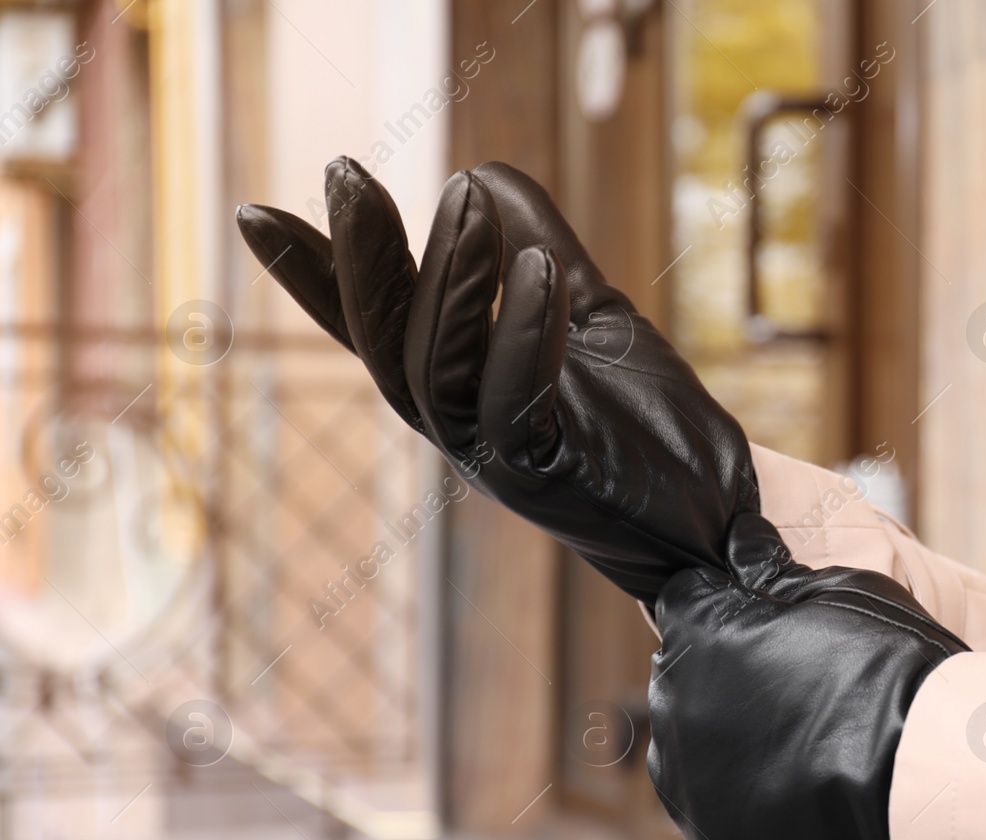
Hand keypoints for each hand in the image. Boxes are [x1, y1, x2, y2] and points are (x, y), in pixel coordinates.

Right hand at [235, 158, 757, 602]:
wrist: (718, 511)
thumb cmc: (650, 423)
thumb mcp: (592, 315)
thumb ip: (541, 250)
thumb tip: (483, 171)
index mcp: (461, 388)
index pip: (376, 325)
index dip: (315, 275)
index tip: (255, 212)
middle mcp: (461, 426)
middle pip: (384, 343)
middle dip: (361, 258)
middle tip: (342, 170)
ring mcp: (496, 456)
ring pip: (436, 369)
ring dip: (447, 279)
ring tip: (462, 200)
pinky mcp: (547, 474)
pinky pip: (514, 401)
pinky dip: (520, 331)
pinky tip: (535, 267)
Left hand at [647, 513, 968, 839]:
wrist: (923, 781)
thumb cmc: (889, 669)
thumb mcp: (840, 590)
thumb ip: (770, 567)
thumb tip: (737, 538)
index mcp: (694, 632)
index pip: (686, 600)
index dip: (729, 604)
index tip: (770, 619)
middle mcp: (671, 706)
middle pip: (685, 676)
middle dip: (726, 672)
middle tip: (800, 683)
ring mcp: (688, 783)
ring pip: (695, 747)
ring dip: (729, 740)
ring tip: (803, 743)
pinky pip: (718, 812)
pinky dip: (747, 803)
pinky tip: (799, 791)